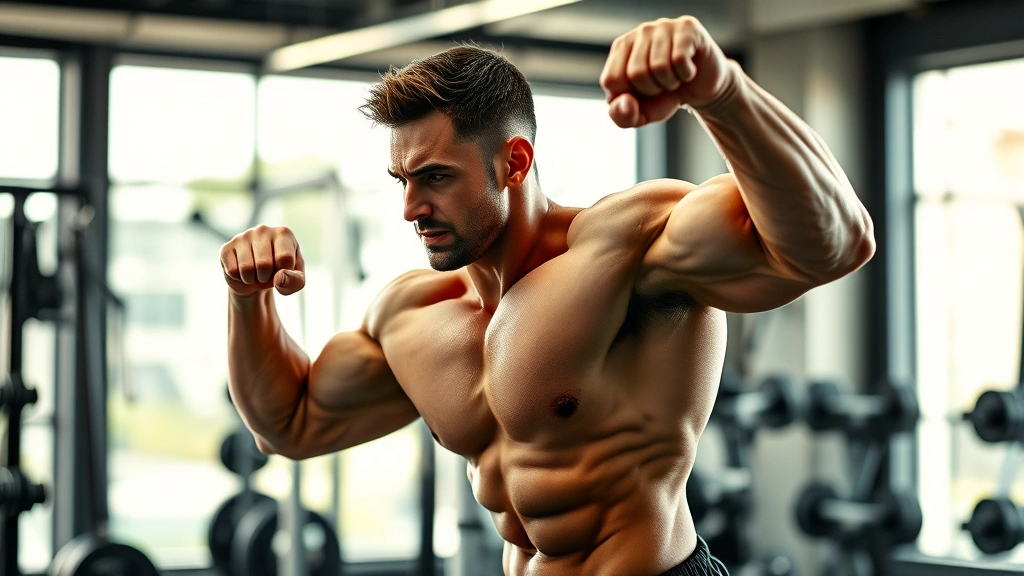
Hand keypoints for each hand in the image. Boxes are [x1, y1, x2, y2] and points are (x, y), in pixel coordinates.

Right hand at [220, 225, 304, 296]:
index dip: (284, 273)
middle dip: (267, 277)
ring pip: (247, 269)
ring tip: (256, 273)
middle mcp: (262, 230)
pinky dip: (239, 278)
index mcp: (283, 233)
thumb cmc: (281, 274)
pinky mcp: (226, 247)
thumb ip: (295, 281)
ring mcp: (243, 236)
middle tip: (267, 274)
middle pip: (264, 265)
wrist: (258, 278)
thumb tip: (278, 279)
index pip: (285, 258)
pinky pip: (232, 271)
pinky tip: (243, 271)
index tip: (283, 270)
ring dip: (253, 280)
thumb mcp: (295, 280)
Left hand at [599, 15, 731, 127]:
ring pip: (659, 66)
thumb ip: (622, 116)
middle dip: (653, 90)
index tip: (642, 92)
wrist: (702, 89)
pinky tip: (689, 68)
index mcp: (620, 48)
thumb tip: (627, 103)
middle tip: (663, 84)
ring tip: (675, 76)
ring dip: (671, 82)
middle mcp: (640, 32)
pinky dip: (686, 74)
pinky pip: (680, 59)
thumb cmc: (666, 96)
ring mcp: (663, 26)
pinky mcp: (687, 27)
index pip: (611, 80)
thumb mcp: (640, 114)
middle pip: (636, 73)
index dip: (630, 96)